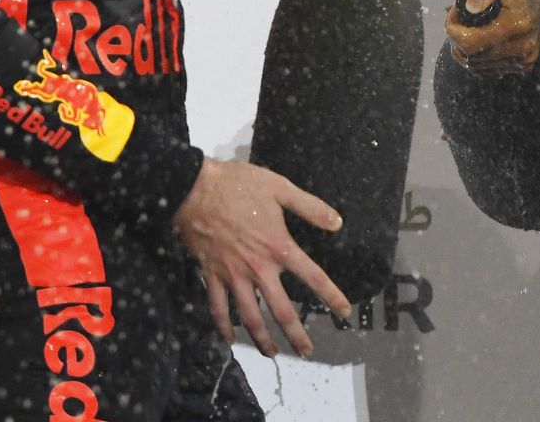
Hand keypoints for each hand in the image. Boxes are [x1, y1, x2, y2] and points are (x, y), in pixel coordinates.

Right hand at [173, 158, 351, 357]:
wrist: (194, 189)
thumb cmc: (237, 185)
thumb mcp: (279, 188)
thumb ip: (310, 207)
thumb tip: (337, 222)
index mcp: (279, 247)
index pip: (313, 277)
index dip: (331, 296)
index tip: (345, 312)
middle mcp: (258, 268)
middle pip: (281, 310)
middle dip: (296, 335)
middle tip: (307, 351)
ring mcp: (233, 275)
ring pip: (249, 316)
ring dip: (261, 338)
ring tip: (272, 354)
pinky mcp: (212, 275)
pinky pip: (217, 307)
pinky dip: (223, 326)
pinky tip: (229, 339)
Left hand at [444, 0, 539, 74]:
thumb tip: (471, 6)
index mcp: (517, 24)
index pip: (468, 43)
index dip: (453, 28)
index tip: (455, 11)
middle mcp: (523, 47)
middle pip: (470, 57)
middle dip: (458, 36)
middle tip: (461, 16)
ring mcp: (525, 58)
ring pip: (477, 65)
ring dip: (467, 47)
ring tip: (472, 23)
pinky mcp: (525, 63)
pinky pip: (489, 68)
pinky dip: (479, 55)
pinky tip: (481, 35)